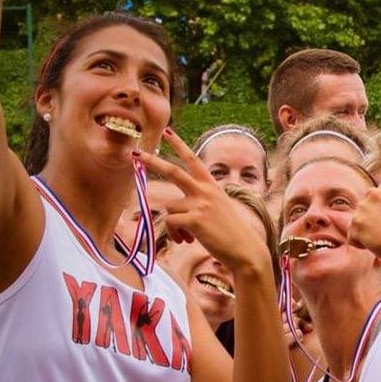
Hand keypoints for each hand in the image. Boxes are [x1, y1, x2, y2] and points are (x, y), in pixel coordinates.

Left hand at [141, 129, 272, 273]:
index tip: (167, 131)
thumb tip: (174, 209)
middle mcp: (205, 191)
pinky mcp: (195, 220)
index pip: (193, 159)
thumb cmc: (232, 233)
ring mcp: (200, 204)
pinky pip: (171, 222)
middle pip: (173, 171)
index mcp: (212, 185)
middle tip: (134, 153)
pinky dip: (175, 234)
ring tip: (187, 237)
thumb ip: (199, 201)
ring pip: (170, 207)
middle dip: (152, 161)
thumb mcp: (219, 208)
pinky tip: (187, 241)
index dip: (179, 145)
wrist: (246, 250)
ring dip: (174, 224)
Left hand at [348, 183, 380, 264]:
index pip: (372, 200)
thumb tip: (365, 217)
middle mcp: (371, 193)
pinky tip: (373, 243)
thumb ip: (379, 206)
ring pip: (355, 224)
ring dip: (363, 233)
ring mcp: (362, 208)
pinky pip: (351, 237)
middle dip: (369, 222)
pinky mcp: (356, 223)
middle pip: (362, 212)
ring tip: (379, 237)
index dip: (378, 212)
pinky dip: (359, 244)